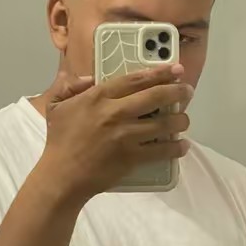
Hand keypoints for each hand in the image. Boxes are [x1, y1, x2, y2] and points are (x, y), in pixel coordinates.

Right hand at [38, 65, 191, 203]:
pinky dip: (176, 148)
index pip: (136, 79)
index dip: (159, 72)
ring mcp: (126, 136)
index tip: (175, 69)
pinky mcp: (132, 157)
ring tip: (185, 119)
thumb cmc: (60, 140)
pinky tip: (182, 145)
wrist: (62, 176)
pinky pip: (162, 150)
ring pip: (165, 123)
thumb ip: (69, 86)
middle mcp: (116, 112)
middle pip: (156, 96)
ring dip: (180, 120)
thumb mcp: (57, 106)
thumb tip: (88, 77)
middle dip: (177, 91)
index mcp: (100, 96)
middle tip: (188, 90)